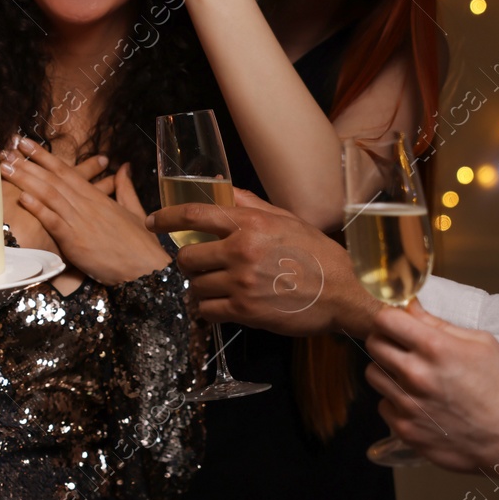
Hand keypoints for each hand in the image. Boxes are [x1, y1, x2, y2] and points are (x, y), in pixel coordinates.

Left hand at [1, 139, 167, 284]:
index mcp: (97, 197)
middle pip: (52, 179)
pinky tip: (24, 198)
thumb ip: (125, 188)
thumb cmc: (140, 244)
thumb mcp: (134, 211)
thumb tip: (125, 167)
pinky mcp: (76, 241)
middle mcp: (86, 204)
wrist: (146, 269)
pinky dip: (39, 209)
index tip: (24, 143)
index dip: (43, 156)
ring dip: (26, 180)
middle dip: (27, 163)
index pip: (65, 171)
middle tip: (6, 149)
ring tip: (6, 168)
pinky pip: (54, 222)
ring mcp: (80, 221)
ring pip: (49, 195)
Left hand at [148, 189, 379, 337]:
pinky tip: (220, 305)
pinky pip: (206, 311)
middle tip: (201, 266)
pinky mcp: (245, 312)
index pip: (194, 215)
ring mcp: (241, 283)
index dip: (166, 218)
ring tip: (217, 287)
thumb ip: (247, 205)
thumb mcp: (285, 219)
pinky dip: (207, 310)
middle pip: (187, 257)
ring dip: (200, 288)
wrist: (345, 292)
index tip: (153, 222)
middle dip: (189, 262)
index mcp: (250, 224)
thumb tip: (218, 187)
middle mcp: (241, 251)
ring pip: (195, 286)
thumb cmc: (317, 254)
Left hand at [363, 303, 498, 490]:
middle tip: (402, 347)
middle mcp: (415, 375)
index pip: (385, 319)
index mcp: (435, 348)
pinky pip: (384, 406)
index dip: (390, 317)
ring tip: (412, 377)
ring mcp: (407, 405)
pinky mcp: (405, 430)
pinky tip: (418, 404)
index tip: (397, 322)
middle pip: (374, 344)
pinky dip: (396, 402)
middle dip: (385, 340)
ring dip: (387, 371)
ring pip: (373, 375)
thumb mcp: (482, 344)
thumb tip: (411, 307)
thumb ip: (440, 325)